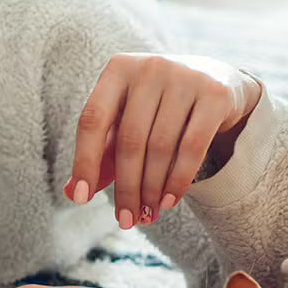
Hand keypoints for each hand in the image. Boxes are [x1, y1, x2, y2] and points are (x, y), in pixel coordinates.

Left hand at [64, 53, 261, 229]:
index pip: (92, 120)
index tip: (81, 199)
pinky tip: (168, 202)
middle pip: (129, 140)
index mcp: (118, 69)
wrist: (217, 80)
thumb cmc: (158, 106)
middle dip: (126, 187)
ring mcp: (185, 77)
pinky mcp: (215, 95)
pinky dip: (178, 180)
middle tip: (125, 220)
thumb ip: (101, 152)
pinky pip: (192, 147)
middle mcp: (150, 67)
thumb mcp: (126, 119)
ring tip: (146, 215)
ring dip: (151, 189)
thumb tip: (70, 193)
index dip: (84, 162)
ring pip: (160, 147)